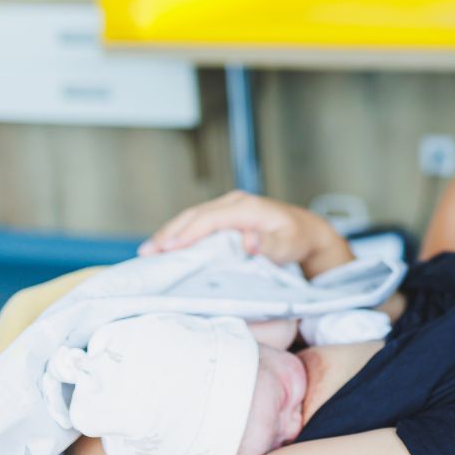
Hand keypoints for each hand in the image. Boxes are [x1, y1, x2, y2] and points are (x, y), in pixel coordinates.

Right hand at [139, 191, 339, 266]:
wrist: (306, 230)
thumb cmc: (297, 238)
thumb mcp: (288, 243)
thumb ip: (269, 243)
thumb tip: (248, 240)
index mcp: (247, 207)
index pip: (210, 219)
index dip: (187, 234)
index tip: (168, 249)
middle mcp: (235, 202)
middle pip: (194, 215)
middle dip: (170, 232)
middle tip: (148, 253)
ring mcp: (229, 206)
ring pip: (192, 216)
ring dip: (171, 232)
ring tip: (149, 251)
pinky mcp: (226, 214)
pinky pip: (198, 220)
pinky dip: (180, 231)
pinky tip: (166, 245)